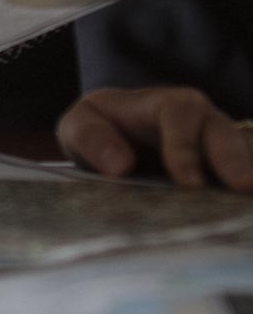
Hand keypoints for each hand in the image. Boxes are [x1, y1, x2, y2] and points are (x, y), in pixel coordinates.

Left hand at [57, 87, 252, 190]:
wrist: (113, 137)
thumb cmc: (98, 128)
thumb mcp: (78, 126)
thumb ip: (89, 137)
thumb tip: (119, 166)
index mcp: (163, 104)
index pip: (181, 114)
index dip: (186, 146)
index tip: (188, 182)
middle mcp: (201, 120)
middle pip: (223, 132)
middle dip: (235, 159)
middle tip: (242, 188)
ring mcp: (221, 142)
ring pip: (246, 148)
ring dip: (250, 169)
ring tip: (249, 203)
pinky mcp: (229, 166)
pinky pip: (249, 166)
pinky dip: (247, 189)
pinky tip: (245, 209)